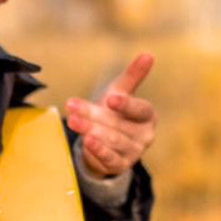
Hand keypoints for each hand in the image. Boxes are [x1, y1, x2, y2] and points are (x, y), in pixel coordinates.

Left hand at [65, 52, 157, 177]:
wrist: (107, 143)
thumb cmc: (115, 113)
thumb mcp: (121, 93)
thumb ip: (133, 76)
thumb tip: (148, 54)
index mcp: (148, 116)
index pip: (140, 109)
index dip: (126, 104)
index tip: (110, 98)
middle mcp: (145, 135)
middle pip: (118, 123)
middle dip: (93, 115)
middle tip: (71, 105)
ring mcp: (134, 152)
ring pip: (112, 140)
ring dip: (91, 130)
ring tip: (73, 121)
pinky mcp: (120, 165)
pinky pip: (110, 158)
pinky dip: (99, 150)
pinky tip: (87, 142)